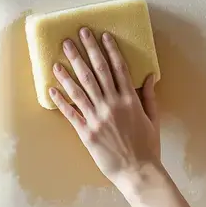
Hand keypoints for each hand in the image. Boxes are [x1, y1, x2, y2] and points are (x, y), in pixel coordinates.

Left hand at [50, 27, 161, 191]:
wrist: (138, 172)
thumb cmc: (148, 146)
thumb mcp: (153, 119)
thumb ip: (149, 96)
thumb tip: (149, 76)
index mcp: (130, 100)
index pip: (118, 68)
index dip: (109, 49)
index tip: (102, 35)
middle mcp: (112, 105)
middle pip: (96, 72)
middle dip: (86, 51)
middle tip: (76, 34)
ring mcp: (98, 118)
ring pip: (80, 89)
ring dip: (68, 71)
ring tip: (58, 56)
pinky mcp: (87, 132)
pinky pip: (71, 113)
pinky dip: (61, 100)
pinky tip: (52, 88)